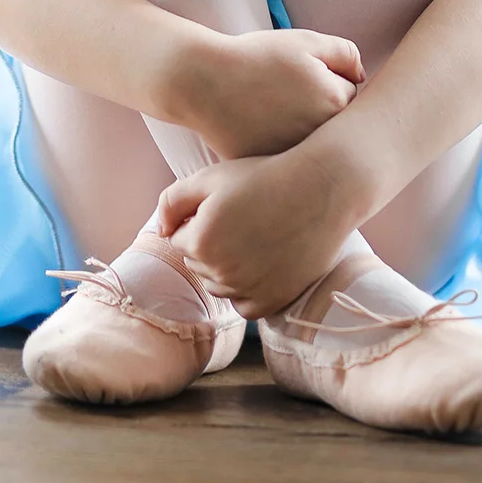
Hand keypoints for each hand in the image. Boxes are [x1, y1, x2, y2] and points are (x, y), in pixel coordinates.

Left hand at [156, 141, 370, 319]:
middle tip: (241, 219)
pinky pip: (243, 305)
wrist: (320, 190)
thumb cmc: (262, 177)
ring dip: (226, 267)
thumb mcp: (209, 177)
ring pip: (218, 286)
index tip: (224, 206)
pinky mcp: (273, 302)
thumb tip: (161, 231)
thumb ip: (172, 201)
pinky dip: (246, 289)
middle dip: (209, 244)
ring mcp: (249, 290)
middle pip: (197, 264)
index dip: (199, 220)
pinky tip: (261, 261)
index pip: (180, 240)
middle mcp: (221, 273)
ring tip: (252, 237)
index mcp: (200, 242)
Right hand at [171, 28, 362, 160]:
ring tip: (273, 112)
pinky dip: (282, 151)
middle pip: (337, 127)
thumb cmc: (255, 58)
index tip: (303, 78)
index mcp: (335, 101)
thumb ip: (345, 54)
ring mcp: (297, 157)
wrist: (204, 82)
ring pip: (314, 147)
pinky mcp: (274, 171)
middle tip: (290, 97)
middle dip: (322, 113)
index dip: (328, 82)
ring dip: (304, 135)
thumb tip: (362, 79)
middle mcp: (321, 136)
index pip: (352, 96)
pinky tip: (262, 131)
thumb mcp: (304, 41)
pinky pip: (290, 163)